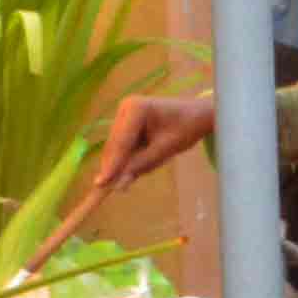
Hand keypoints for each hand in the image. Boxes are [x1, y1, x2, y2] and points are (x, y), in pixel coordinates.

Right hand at [88, 93, 215, 209]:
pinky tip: (148, 156)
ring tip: (149, 163)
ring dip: (123, 163)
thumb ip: (141, 166)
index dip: (112, 165)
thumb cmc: (185, 129)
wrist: (196, 115)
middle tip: (108, 190)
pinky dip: (128, 158)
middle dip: (115, 167)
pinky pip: (121, 146)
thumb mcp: (165, 150)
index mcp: (136, 108)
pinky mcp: (124, 122)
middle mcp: (125, 107)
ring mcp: (123, 114)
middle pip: (114, 145)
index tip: (101, 184)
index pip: (121, 143)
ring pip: (116, 147)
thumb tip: (118, 186)